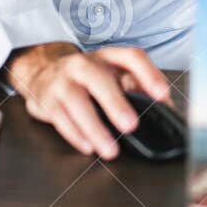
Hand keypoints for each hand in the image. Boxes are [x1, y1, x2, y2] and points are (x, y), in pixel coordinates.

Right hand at [4, 41, 170, 159]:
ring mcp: (62, 81)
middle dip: (116, 104)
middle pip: (99, 80)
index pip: (132, 57)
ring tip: (111, 150)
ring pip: (76, 102)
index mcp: (107, 57)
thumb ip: (138, 88)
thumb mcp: (112, 75)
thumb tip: (165, 109)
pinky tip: (88, 146)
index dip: (149, 75)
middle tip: (131, 126)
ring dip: (95, 128)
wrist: (41, 71)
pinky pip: (60, 118)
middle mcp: (83, 65)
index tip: (163, 95)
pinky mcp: (46, 100)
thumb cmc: (87, 78)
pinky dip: (75, 135)